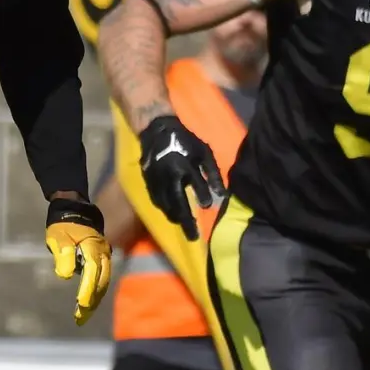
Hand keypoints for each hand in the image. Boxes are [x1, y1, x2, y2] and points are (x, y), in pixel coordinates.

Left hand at [44, 196, 111, 325]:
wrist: (75, 211)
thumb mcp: (58, 237)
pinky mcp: (103, 261)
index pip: (93, 271)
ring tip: (81, 316)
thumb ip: (62, 254)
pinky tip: (86, 303)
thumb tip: (65, 275)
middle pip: (101, 281)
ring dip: (94, 300)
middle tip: (79, 318)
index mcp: (93, 247)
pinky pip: (101, 280)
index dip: (88, 289)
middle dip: (91, 301)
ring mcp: (105, 258)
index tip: (82, 305)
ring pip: (103, 283)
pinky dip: (95, 292)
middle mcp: (104, 254)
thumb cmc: (63, 225)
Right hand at [137, 115, 226, 240]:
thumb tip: (221, 197)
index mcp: (184, 168)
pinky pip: (157, 201)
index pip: (197, 188)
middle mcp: (169, 178)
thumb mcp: (204, 153)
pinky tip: (172, 214)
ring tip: (184, 226)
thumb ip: (212, 175)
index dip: (203, 198)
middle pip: (177, 205)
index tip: (208, 206)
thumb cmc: (185, 142)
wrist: (157, 132)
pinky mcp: (148, 183)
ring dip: (175, 217)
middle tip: (193, 237)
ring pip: (165, 206)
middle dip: (186, 223)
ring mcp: (156, 181)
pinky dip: (165, 209)